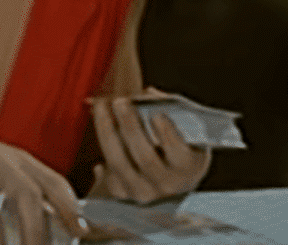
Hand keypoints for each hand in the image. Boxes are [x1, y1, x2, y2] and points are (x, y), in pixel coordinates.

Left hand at [88, 87, 210, 202]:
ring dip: (107, 131)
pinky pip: (106, 170)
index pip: (178, 154)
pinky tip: (99, 122)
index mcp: (188, 168)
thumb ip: (172, 109)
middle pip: (145, 158)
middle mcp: (167, 185)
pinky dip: (102, 145)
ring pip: (120, 164)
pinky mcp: (122, 192)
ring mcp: (144, 192)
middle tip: (120, 102)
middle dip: (130, 127)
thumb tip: (148, 95)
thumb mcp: (186, 127)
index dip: (168, 135)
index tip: (156, 114)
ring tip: (101, 106)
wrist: (171, 173)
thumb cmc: (180, 142)